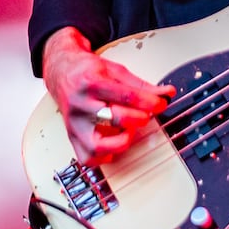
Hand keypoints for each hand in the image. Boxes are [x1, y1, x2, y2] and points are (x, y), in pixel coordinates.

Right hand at [42, 27, 175, 165]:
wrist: (62, 71)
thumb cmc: (88, 71)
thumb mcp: (115, 70)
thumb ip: (141, 85)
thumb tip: (166, 93)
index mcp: (92, 82)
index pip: (126, 96)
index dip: (149, 102)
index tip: (161, 104)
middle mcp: (80, 104)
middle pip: (113, 118)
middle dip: (138, 118)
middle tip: (146, 116)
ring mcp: (74, 123)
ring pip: (96, 144)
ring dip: (120, 142)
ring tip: (130, 133)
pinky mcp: (71, 136)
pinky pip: (86, 157)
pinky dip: (103, 157)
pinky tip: (114, 147)